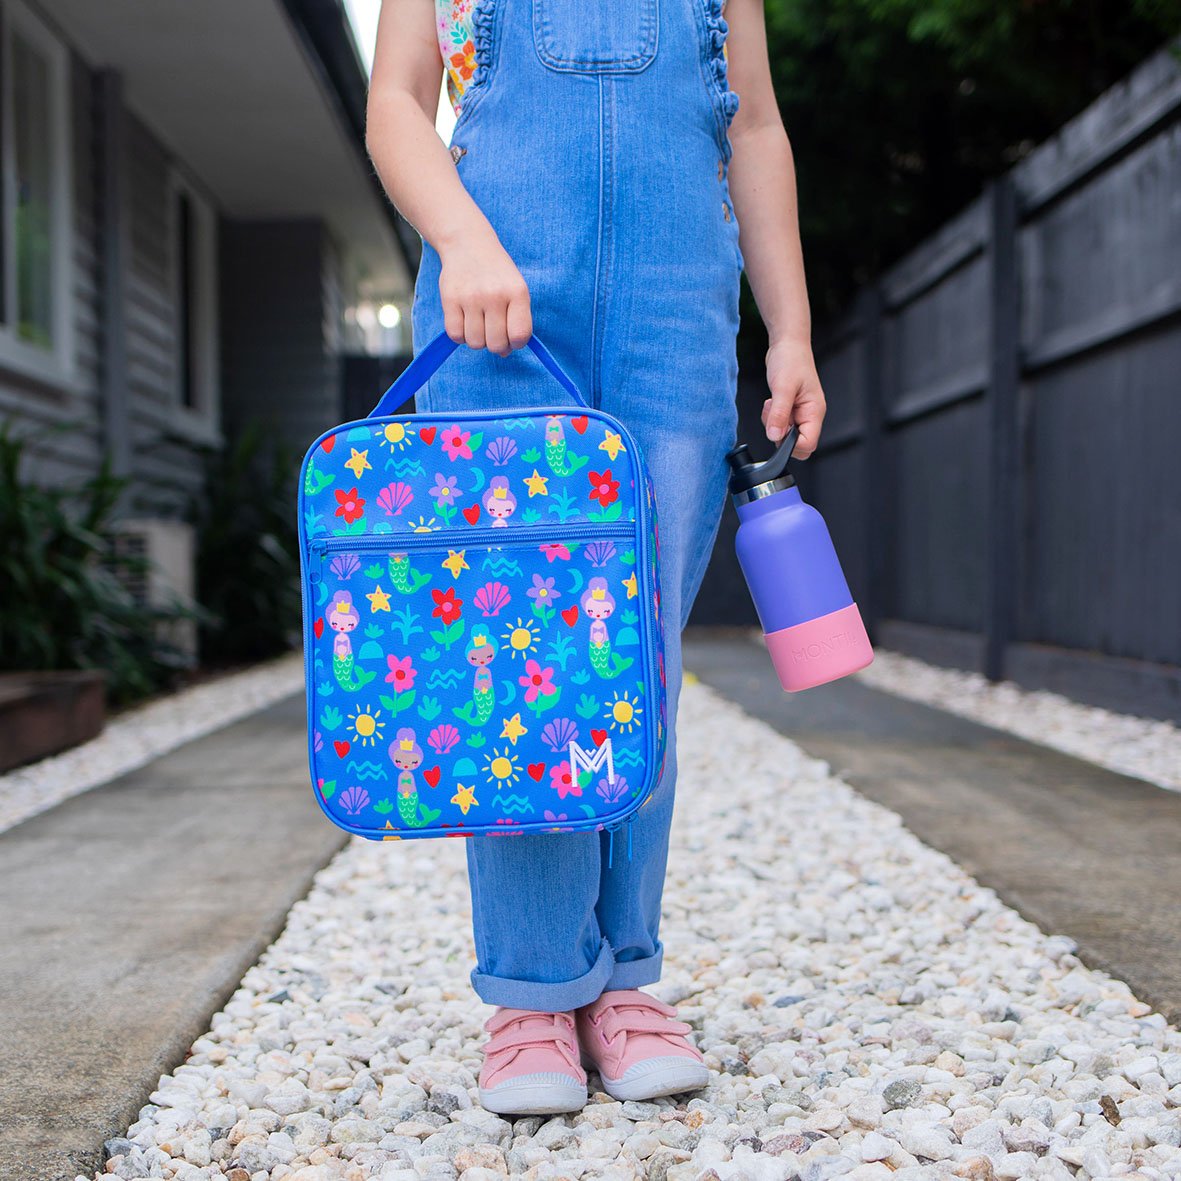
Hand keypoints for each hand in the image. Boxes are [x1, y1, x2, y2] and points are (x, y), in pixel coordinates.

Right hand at [438, 226, 531, 355]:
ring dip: (477, 339)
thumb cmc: (496, 273)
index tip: (511, 336)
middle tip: (493, 331)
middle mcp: (495, 295)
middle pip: (496, 344)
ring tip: (478, 323)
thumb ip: (516, 320)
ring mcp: (471, 297)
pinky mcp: (450, 299)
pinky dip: (460, 335)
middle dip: (496, 344)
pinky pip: (455, 335)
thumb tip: (505, 353)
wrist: (468, 243)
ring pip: (475, 342)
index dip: (516, 343)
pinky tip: (464, 321)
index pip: (520, 335)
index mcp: (517, 293)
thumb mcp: (515, 290)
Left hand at [761, 337, 826, 458]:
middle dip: (781, 435)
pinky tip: (772, 402)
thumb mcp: (783, 387)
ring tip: (773, 404)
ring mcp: (800, 413)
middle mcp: (809, 415)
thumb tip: (775, 436)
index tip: (778, 430)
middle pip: (798, 444)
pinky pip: (780, 425)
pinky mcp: (790, 410)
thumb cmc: (791, 360)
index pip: (809, 444)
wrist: (787, 345)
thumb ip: (779, 414)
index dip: (791, 444)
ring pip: (786, 435)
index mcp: (815, 412)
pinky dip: (772, 418)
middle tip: (774, 416)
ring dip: (774, 425)